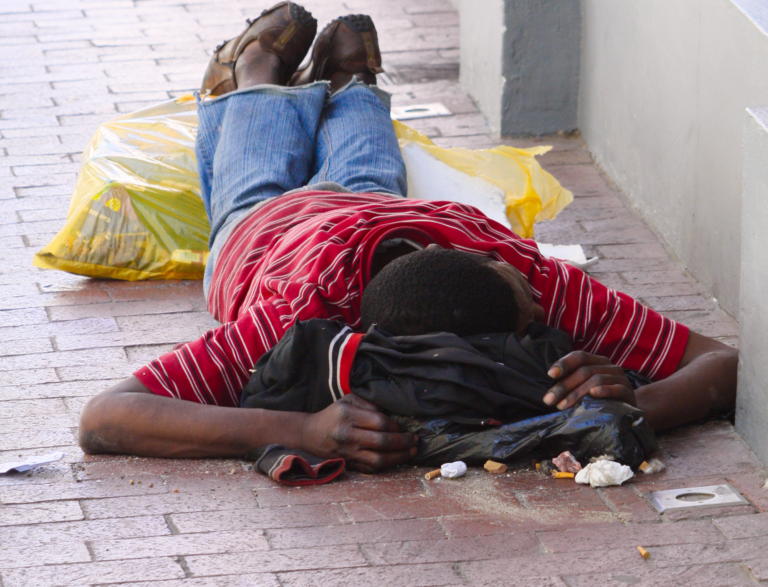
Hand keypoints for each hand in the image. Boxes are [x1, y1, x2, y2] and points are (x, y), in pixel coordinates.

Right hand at [300, 394, 417, 472]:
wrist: (310, 434)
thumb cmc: (333, 414)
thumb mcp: (348, 400)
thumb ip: (369, 403)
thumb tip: (390, 414)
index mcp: (348, 416)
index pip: (379, 422)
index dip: (396, 426)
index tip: (404, 427)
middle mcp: (348, 435)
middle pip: (382, 441)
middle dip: (403, 442)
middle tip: (415, 440)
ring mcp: (348, 452)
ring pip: (379, 459)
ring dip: (400, 457)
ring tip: (412, 451)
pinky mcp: (348, 464)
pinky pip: (371, 469)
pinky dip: (386, 465)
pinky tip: (396, 459)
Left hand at [543, 351, 635, 409]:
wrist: (628, 410)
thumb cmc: (601, 397)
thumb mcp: (586, 386)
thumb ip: (572, 383)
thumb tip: (549, 391)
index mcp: (597, 361)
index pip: (579, 356)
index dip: (564, 363)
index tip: (550, 375)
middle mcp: (609, 366)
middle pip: (584, 371)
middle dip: (564, 386)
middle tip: (549, 399)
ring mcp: (620, 378)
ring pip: (596, 380)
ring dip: (577, 393)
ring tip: (562, 405)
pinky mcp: (628, 391)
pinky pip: (616, 389)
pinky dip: (604, 390)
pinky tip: (593, 395)